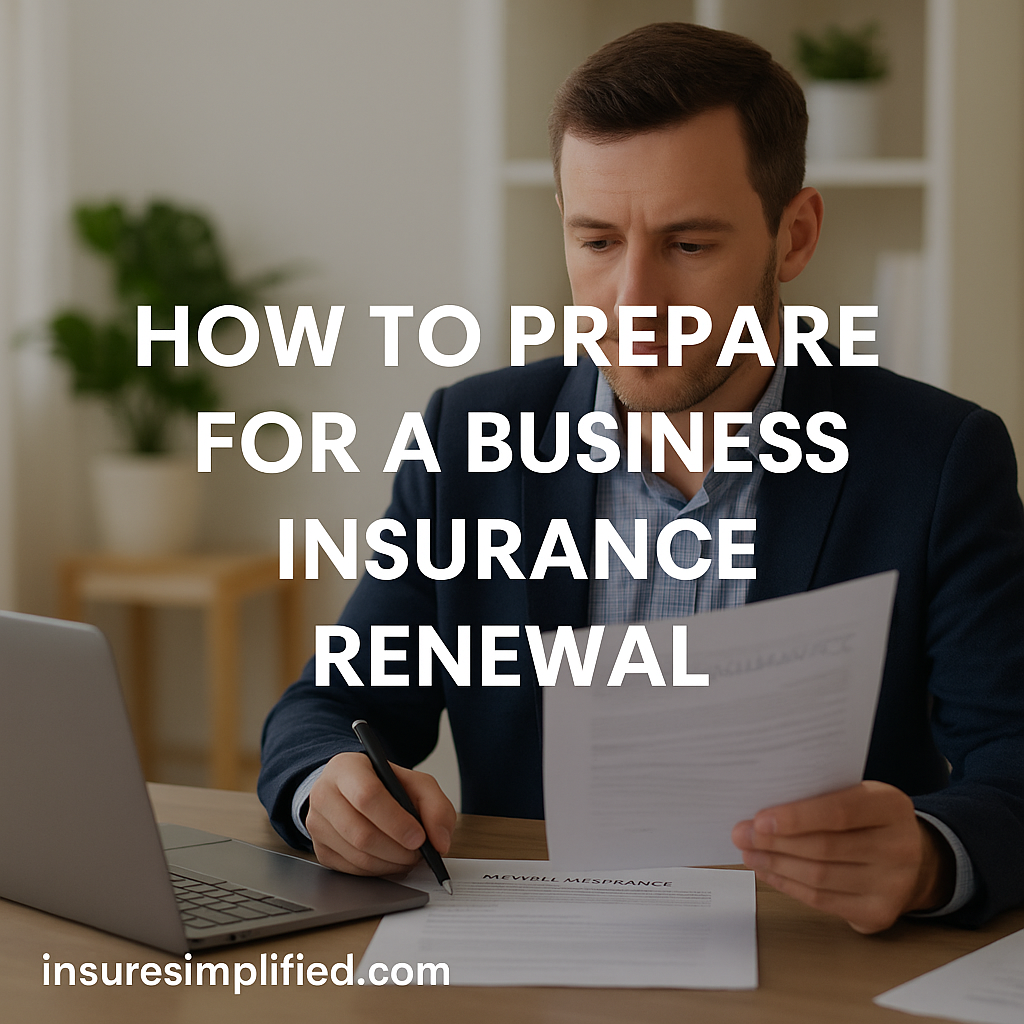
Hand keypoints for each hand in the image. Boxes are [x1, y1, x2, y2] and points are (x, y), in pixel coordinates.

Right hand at [306, 751, 455, 875]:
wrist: (355, 791)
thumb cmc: (386, 786)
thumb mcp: (416, 783)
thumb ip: (436, 806)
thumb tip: (440, 842)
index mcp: (346, 768)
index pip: (367, 796)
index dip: (396, 821)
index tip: (419, 837)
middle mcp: (324, 794)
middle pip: (361, 833)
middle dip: (398, 849)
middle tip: (419, 852)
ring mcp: (318, 824)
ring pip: (358, 856)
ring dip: (391, 863)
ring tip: (409, 855)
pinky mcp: (320, 850)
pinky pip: (353, 870)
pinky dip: (379, 870)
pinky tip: (391, 859)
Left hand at [731, 781, 954, 933]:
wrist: (915, 857)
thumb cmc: (870, 819)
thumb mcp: (857, 795)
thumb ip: (820, 797)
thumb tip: (762, 811)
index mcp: (892, 807)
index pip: (839, 812)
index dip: (797, 817)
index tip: (759, 819)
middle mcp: (900, 848)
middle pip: (824, 848)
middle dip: (774, 842)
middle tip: (741, 834)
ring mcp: (892, 886)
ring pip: (819, 877)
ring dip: (775, 864)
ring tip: (748, 852)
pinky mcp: (878, 914)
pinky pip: (821, 901)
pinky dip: (788, 885)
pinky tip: (768, 871)